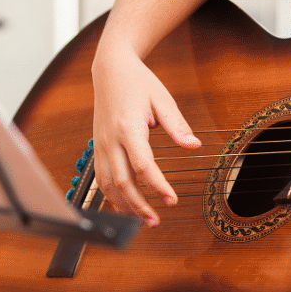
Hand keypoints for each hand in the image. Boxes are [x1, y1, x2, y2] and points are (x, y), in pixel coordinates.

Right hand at [91, 51, 199, 225]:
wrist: (111, 70)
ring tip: (142, 220)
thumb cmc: (139, 83)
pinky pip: (101, 177)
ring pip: (107, 184)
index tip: (172, 200)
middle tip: (156, 221)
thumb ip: (177, 126)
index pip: (143, 165)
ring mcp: (100, 145)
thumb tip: (194, 146)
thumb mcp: (163, 100)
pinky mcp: (97, 147)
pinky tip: (124, 205)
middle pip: (122, 181)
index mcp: (128, 128)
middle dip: (138, 205)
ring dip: (123, 205)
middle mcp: (110, 140)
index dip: (157, 186)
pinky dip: (111, 195)